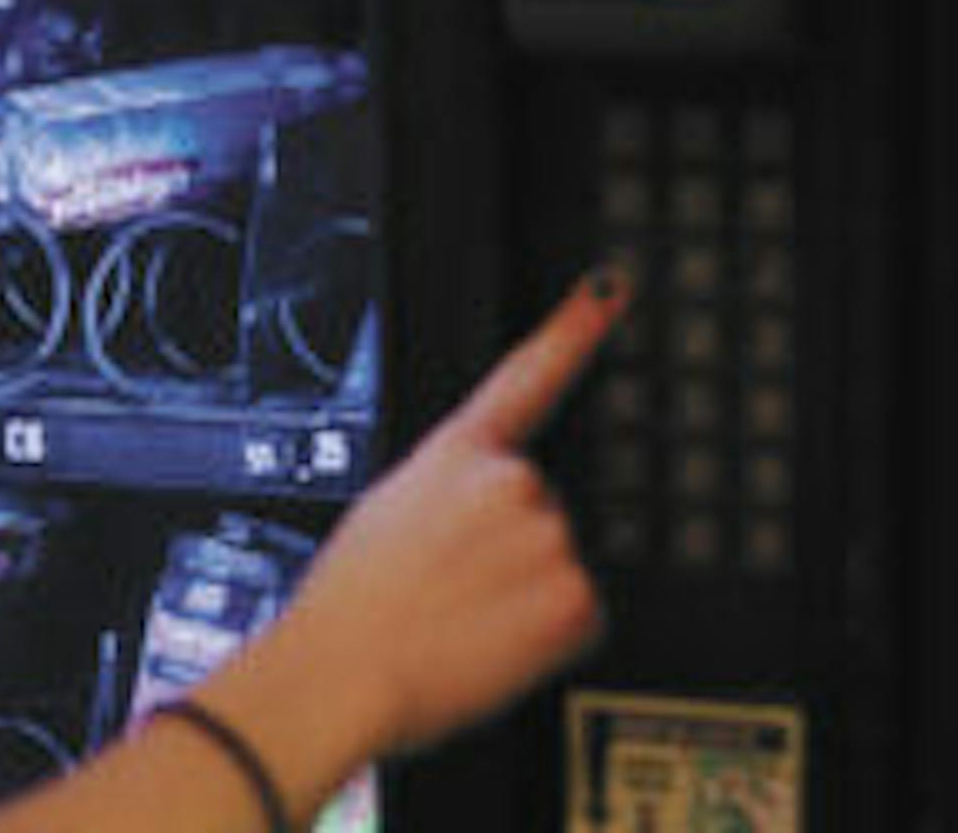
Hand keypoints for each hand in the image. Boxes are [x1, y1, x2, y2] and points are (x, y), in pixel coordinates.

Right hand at [230, 270, 630, 768]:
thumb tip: (482, 520)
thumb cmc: (351, 608)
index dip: (576, 327)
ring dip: (525, 598)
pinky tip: (492, 644)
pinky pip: (576, 619)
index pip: (527, 374)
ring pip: (559, 568)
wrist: (343, 669)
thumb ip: (452, 496)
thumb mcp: (387, 517)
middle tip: (454, 590)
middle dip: (512, 553)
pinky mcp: (576, 597)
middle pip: (543, 512)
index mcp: (455, 454)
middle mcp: (511, 481)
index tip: (613, 288)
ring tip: (463, 621)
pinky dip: (543, 639)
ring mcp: (550, 535)